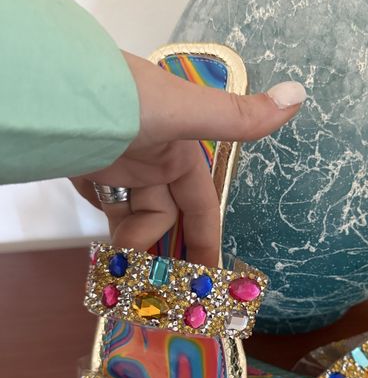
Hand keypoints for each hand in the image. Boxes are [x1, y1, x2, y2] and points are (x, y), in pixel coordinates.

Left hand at [71, 51, 305, 266]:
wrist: (59, 93)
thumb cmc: (128, 102)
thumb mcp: (188, 113)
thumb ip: (239, 117)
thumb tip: (298, 94)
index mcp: (180, 149)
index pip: (200, 204)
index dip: (207, 238)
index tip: (209, 274)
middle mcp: (151, 158)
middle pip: (164, 216)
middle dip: (162, 247)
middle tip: (158, 284)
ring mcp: (116, 165)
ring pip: (131, 216)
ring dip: (130, 242)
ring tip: (123, 266)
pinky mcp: (84, 169)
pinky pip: (101, 204)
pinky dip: (105, 223)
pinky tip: (102, 241)